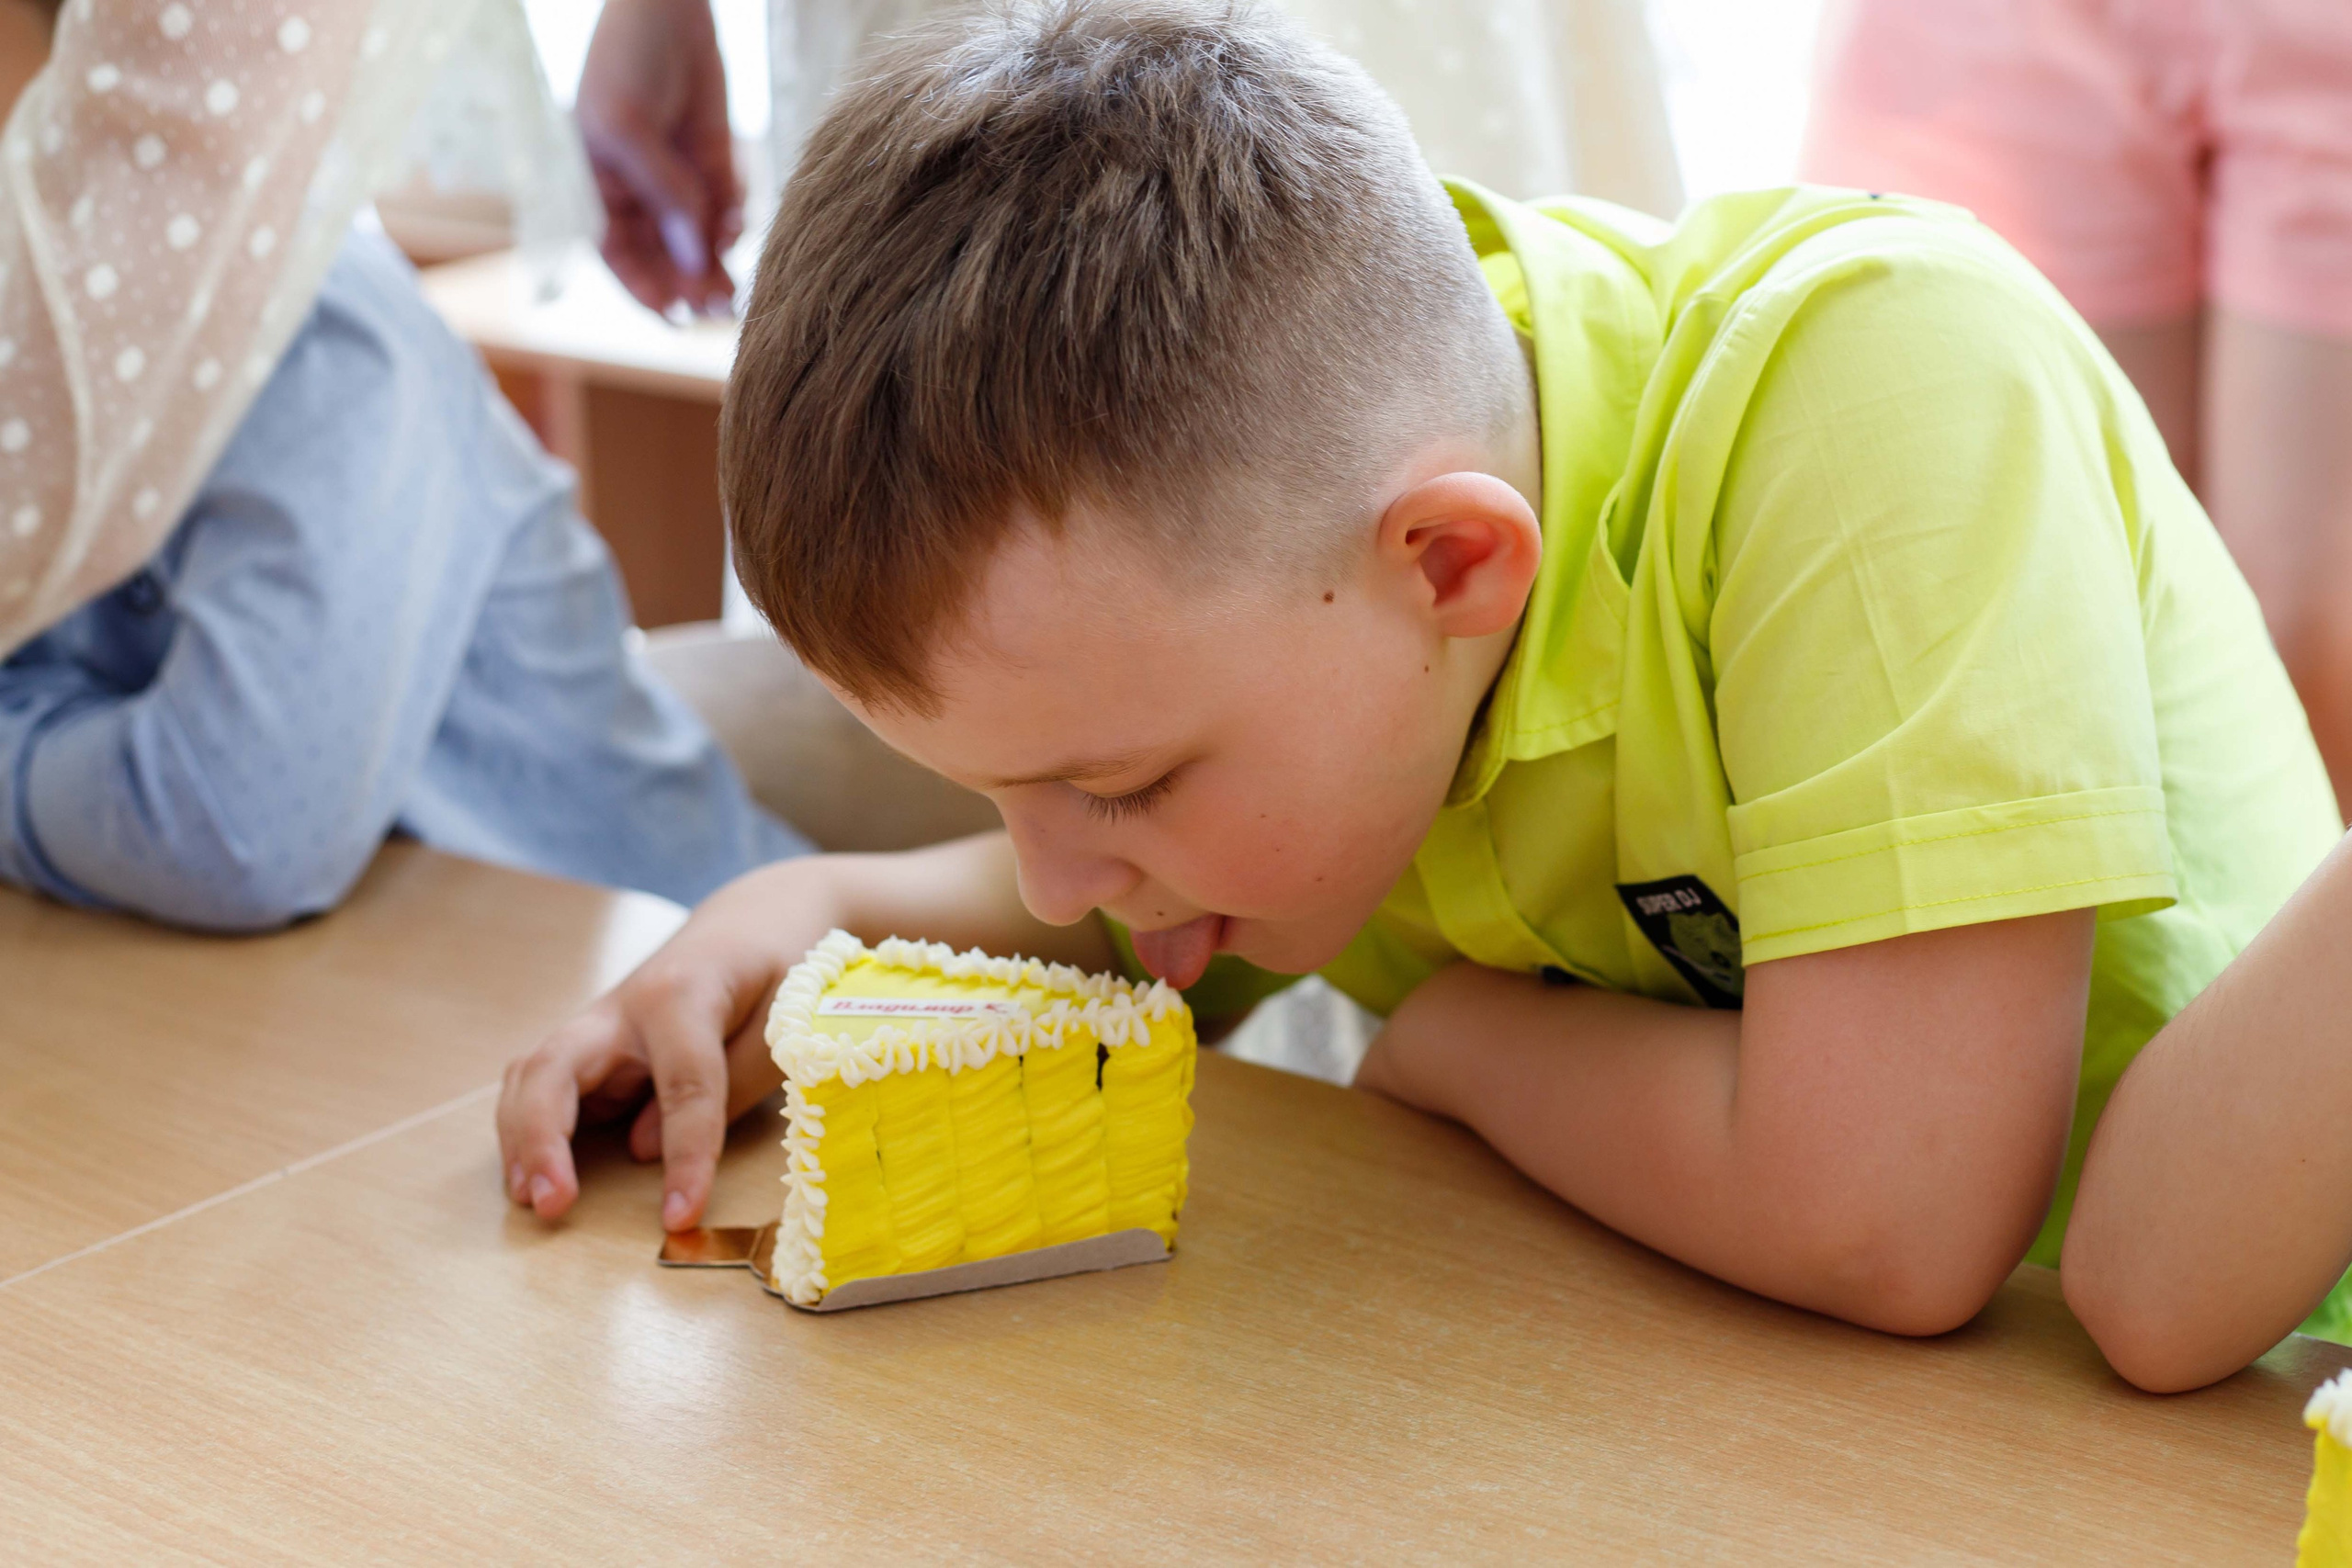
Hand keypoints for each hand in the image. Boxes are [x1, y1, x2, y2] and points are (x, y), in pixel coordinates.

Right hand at [498, 858, 839, 1229]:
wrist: (752, 922)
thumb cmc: (778, 969)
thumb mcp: (790, 1020)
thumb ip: (733, 1083)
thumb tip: (645, 1152)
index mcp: (686, 993)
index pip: (684, 1084)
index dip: (685, 1155)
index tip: (680, 1216)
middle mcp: (625, 1007)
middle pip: (556, 1066)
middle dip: (542, 1136)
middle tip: (551, 1203)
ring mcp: (599, 1025)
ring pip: (532, 1076)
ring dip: (522, 1140)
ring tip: (534, 1201)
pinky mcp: (591, 1046)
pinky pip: (542, 1087)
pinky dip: (529, 1132)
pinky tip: (533, 1179)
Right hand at [576, 0, 741, 315]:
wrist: (666, 5)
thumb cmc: (625, 60)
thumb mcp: (629, 128)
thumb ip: (664, 192)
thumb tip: (695, 258)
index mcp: (598, 188)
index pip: (618, 256)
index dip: (644, 291)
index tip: (675, 318)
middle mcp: (637, 192)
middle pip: (665, 257)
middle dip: (690, 285)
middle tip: (720, 309)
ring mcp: (677, 178)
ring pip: (699, 239)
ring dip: (717, 263)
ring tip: (735, 285)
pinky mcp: (713, 161)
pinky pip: (726, 206)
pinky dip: (734, 219)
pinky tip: (737, 217)